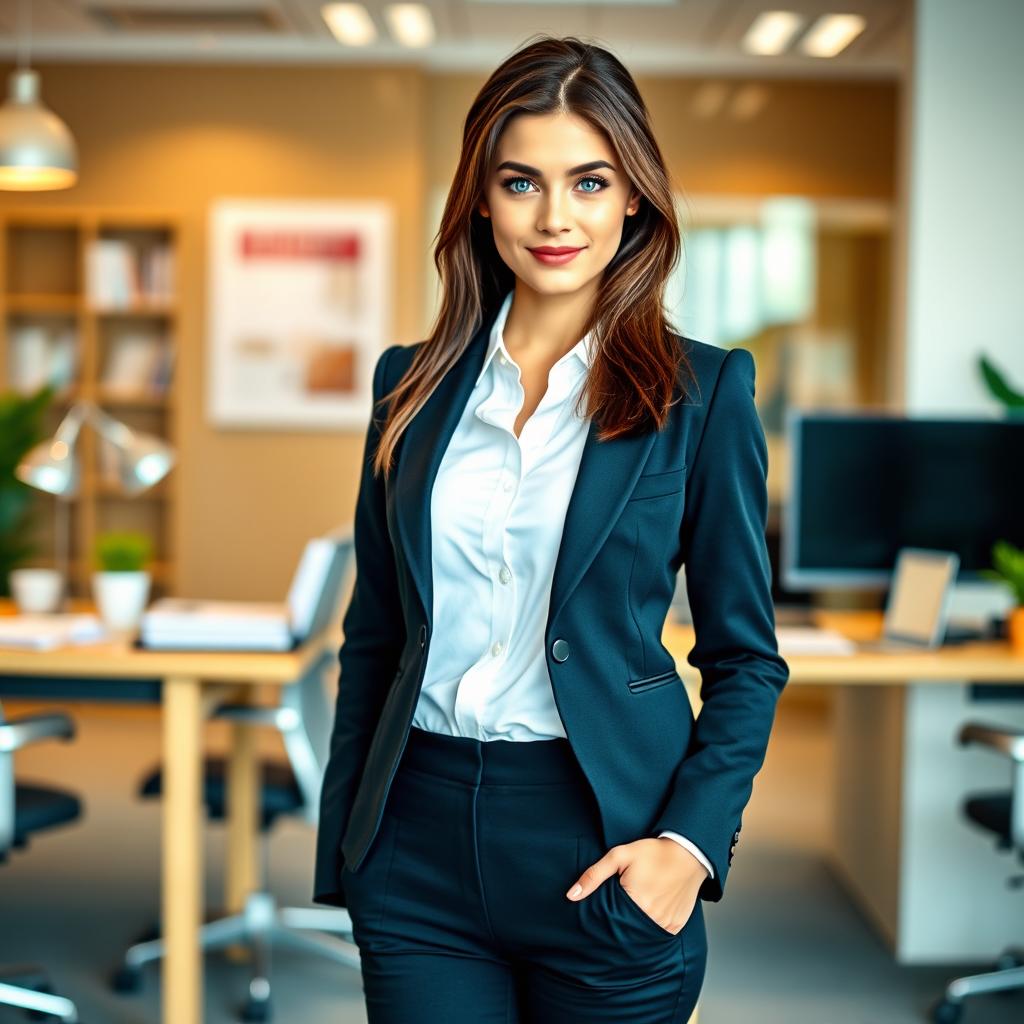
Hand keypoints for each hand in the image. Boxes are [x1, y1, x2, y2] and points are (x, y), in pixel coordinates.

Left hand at [565, 837, 707, 934]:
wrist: (688, 852)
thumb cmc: (652, 852)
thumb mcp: (619, 855)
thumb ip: (594, 875)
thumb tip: (571, 895)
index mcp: (635, 903)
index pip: (610, 921)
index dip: (604, 916)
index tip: (604, 909)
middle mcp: (652, 919)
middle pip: (625, 930)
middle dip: (619, 922)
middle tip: (621, 905)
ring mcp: (665, 925)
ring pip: (641, 935)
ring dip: (635, 926)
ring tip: (635, 907)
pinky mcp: (675, 926)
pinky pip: (658, 934)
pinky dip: (651, 927)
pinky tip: (649, 911)